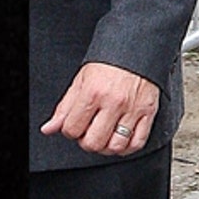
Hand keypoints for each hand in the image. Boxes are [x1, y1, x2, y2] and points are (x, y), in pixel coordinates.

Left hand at [40, 62, 160, 155]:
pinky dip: (127, 148)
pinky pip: (138, 143)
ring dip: (106, 147)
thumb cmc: (110, 64)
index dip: (70, 131)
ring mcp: (133, 109)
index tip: (75, 125)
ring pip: (116, 146)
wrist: (138, 49)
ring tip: (105, 137)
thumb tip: (49, 128)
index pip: (72, 129)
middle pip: (93, 142)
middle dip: (87, 142)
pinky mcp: (148, 112)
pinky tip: (121, 140)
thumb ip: (65, 108)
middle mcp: (114, 102)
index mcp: (93, 93)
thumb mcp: (81, 81)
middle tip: (89, 132)